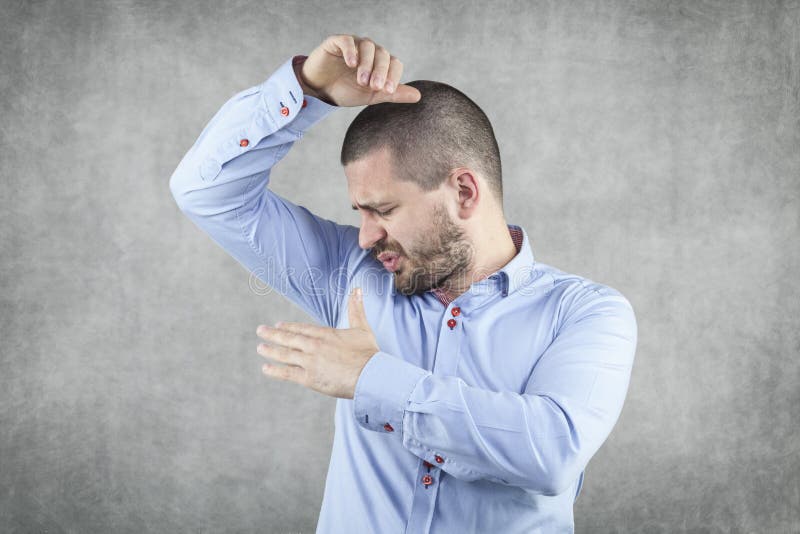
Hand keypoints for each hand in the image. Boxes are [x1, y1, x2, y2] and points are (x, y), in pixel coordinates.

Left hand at [256, 287, 378, 398]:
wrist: (370, 374)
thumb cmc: (368, 352)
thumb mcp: (362, 327)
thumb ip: (356, 308)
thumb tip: (358, 289)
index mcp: (325, 334)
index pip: (302, 329)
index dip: (289, 327)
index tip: (278, 325)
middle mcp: (314, 345)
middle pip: (289, 339)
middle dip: (273, 335)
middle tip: (260, 331)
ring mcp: (310, 361)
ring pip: (285, 355)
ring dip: (271, 351)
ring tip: (260, 348)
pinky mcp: (309, 378)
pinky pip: (287, 373)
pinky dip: (275, 371)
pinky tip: (265, 368)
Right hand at [295, 34, 420, 106]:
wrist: (319, 90)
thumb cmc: (345, 91)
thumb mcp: (371, 96)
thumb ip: (392, 94)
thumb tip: (418, 96)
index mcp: (380, 63)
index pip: (394, 64)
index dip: (393, 76)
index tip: (387, 91)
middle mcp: (370, 51)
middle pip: (383, 54)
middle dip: (380, 71)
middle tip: (374, 87)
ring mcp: (353, 44)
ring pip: (368, 46)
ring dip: (367, 64)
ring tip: (361, 81)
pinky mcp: (336, 42)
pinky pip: (347, 41)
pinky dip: (351, 51)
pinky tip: (351, 64)